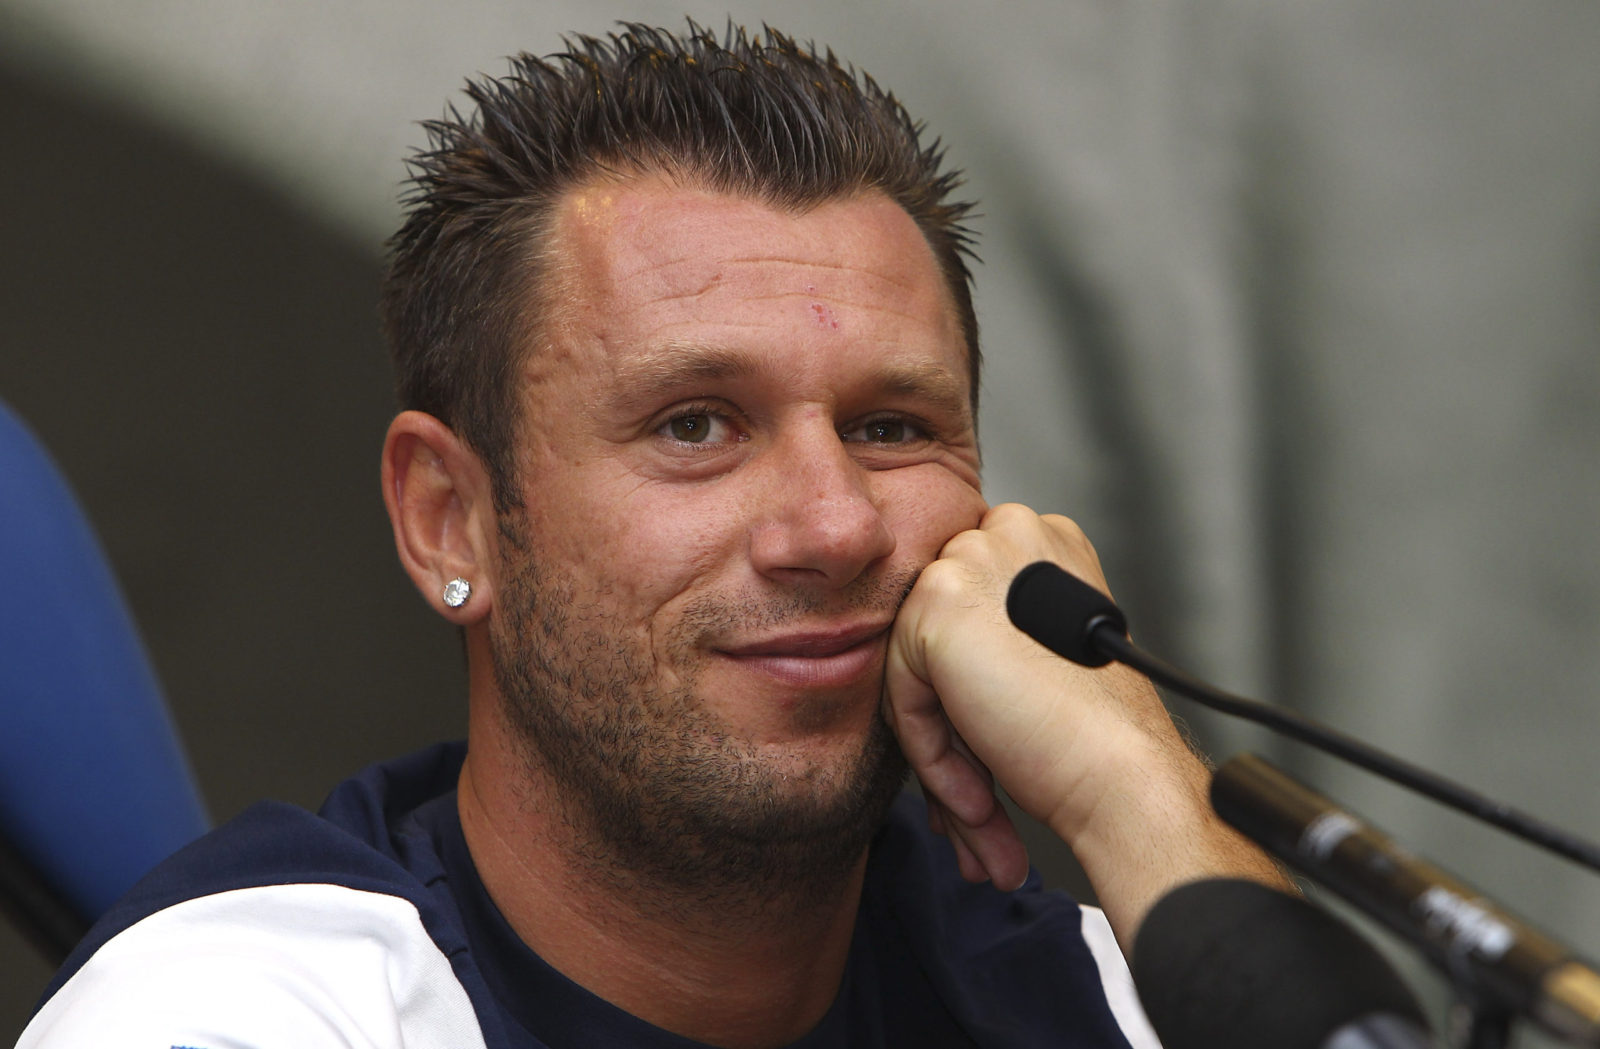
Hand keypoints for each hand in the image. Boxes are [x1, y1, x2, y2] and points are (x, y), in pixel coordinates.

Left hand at [885, 504, 1280, 941]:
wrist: (1124, 771)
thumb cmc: (1099, 733)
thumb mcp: (1039, 657)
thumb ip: (989, 638)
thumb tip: (927, 679)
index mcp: (1042, 542)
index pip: (965, 609)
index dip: (968, 690)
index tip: (984, 751)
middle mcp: (1010, 534)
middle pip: (936, 636)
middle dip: (950, 723)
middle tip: (976, 792)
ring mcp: (972, 560)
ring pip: (914, 668)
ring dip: (944, 749)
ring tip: (980, 808)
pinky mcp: (938, 602)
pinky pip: (903, 692)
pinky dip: (932, 753)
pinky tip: (977, 795)